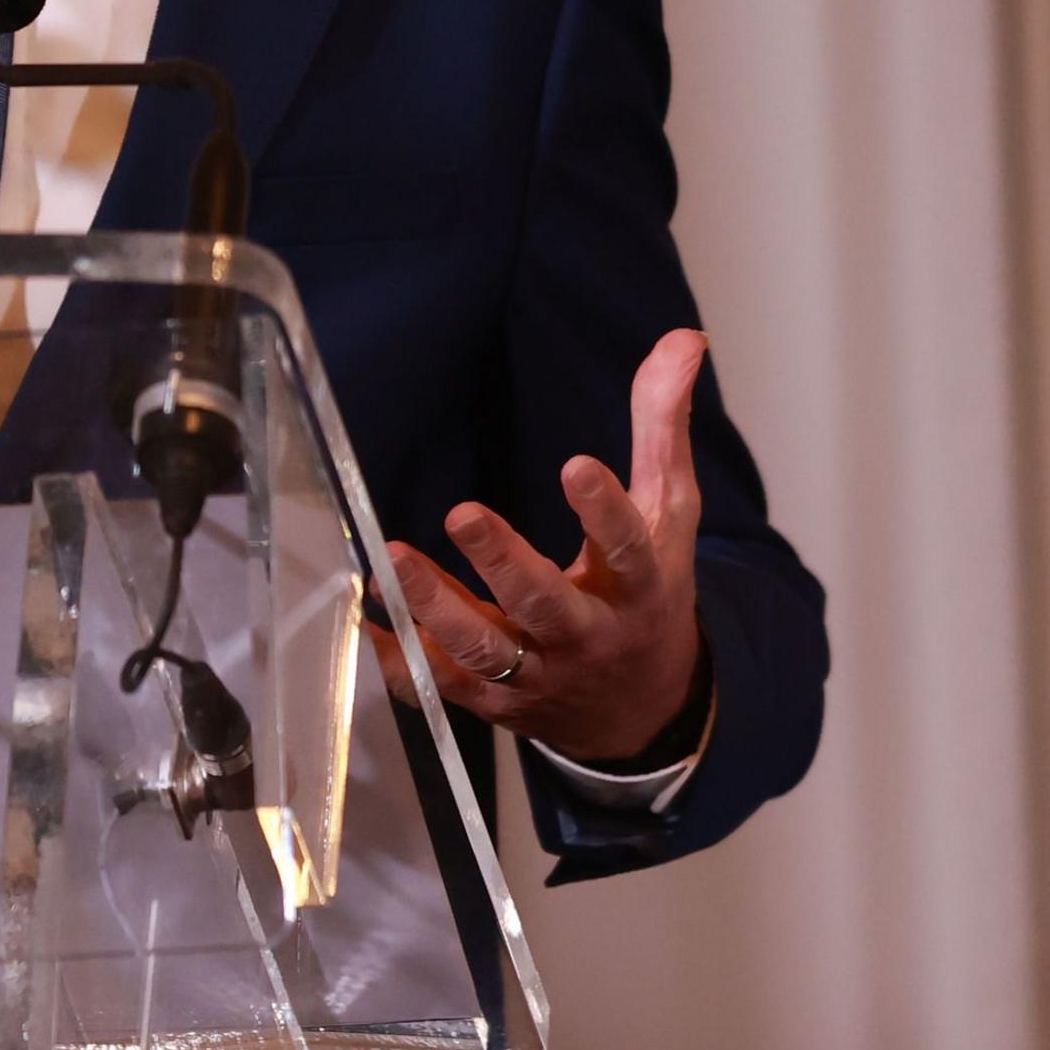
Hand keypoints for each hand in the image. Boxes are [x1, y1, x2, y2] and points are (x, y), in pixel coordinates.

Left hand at [371, 330, 709, 763]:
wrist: (643, 710)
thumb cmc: (648, 594)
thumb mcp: (667, 514)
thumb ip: (661, 427)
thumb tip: (683, 339)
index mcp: (638, 588)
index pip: (630, 549)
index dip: (605, 511)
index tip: (577, 465)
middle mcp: (588, 637)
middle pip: (545, 604)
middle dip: (503, 563)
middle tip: (462, 512)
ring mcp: (538, 676)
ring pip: (484, 651)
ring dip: (436, 609)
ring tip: (394, 559)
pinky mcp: (495, 703)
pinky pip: (440, 687)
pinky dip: (398, 660)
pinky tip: (366, 619)